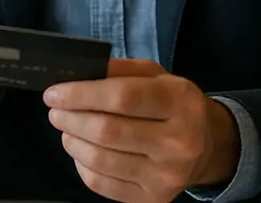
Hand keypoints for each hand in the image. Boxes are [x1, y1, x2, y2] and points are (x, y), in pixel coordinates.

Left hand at [44, 59, 238, 202]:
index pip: (122, 97)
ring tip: (66, 128)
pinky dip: (82, 165)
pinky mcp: (154, 199)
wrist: (206, 147)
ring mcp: (167, 175)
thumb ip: (120, 71)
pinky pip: (102, 184)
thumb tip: (76, 76)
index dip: (81, 95)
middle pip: (107, 131)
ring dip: (72, 141)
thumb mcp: (157, 76)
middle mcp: (179, 142)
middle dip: (71, 118)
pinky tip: (81, 150)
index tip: (54, 93)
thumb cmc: (173, 105)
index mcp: (181, 102)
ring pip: (100, 159)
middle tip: (55, 111)